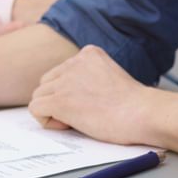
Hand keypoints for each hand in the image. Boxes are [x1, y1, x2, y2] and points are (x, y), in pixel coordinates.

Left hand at [28, 45, 156, 144]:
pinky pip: (35, 108)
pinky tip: (68, 124)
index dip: (71, 92)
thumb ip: (88, 78)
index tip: (91, 103)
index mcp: (88, 53)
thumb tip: (69, 95)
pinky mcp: (60, 100)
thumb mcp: (109, 77)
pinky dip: (47, 121)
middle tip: (82, 114)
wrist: (141, 114)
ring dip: (53, 111)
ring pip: (39, 95)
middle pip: (47, 82)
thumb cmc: (132, 105)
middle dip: (58, 100)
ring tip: (77, 120)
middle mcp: (74, 62)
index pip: (62, 72)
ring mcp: (66, 80)